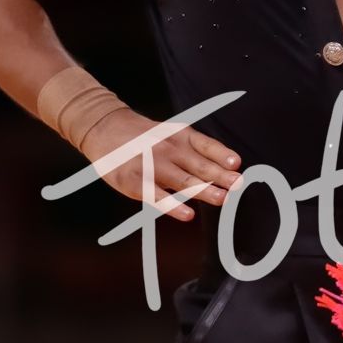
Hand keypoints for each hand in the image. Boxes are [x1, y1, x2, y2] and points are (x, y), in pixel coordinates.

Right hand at [82, 106, 241, 221]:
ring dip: (203, 190)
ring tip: (222, 198)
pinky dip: (173, 206)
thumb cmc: (146, 137)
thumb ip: (198, 150)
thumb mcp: (173, 133)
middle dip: (220, 176)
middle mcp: (168, 149)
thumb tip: (230, 168)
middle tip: (237, 184)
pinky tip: (187, 214)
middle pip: (198, 165)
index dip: (221, 155)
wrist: (105, 129)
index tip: (236, 164)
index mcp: (180, 136)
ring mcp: (152, 166)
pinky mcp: (135, 182)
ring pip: (182, 181)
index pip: (205, 145)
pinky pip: (157, 197)